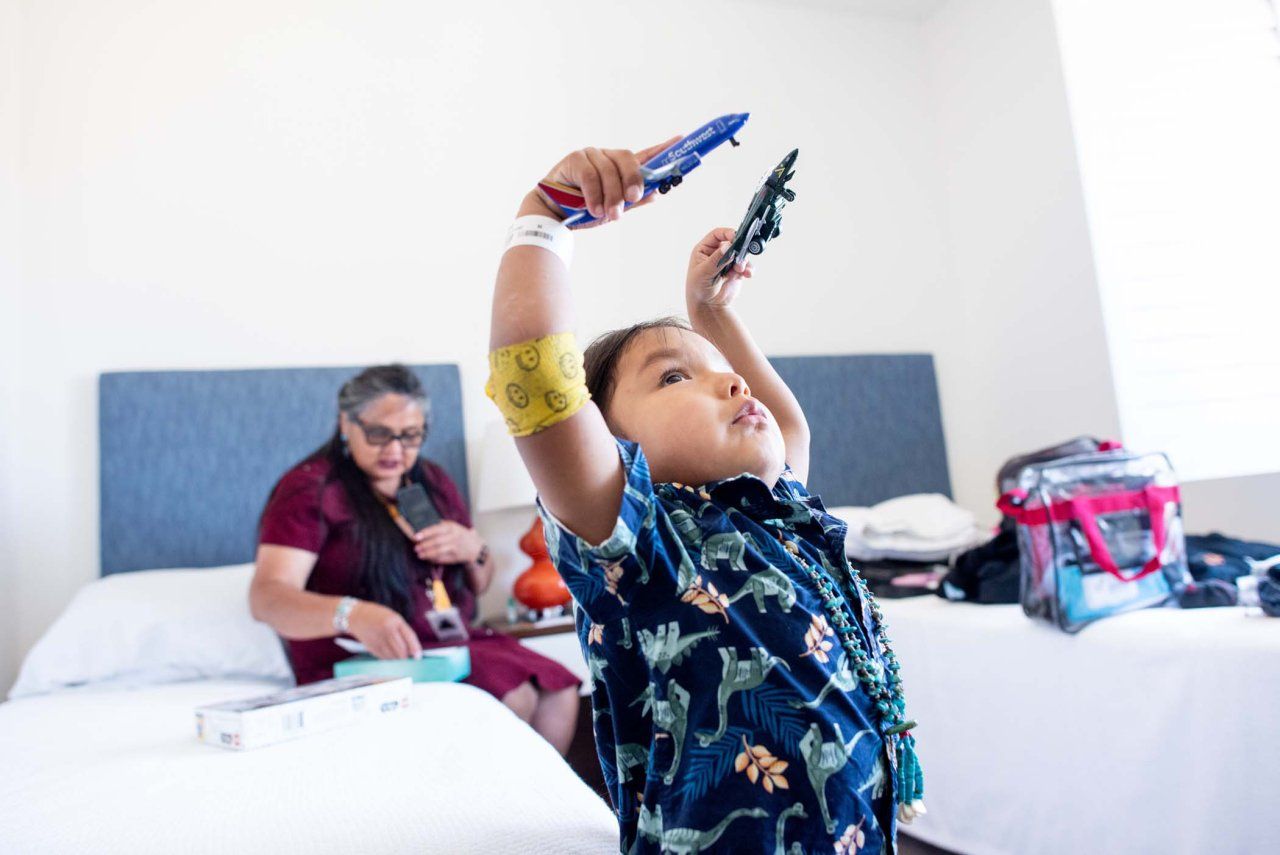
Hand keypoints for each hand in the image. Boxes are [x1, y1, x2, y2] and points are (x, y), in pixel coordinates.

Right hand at [346, 601, 421, 659]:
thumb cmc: (377, 616)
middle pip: (401, 650)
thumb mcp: (392, 617)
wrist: (356, 616)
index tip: (418, 656)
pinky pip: (383, 657)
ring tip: (399, 657)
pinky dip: (388, 659)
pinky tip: (390, 656)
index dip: (415, 648)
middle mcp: (386, 629)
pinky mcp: (371, 647)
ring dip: (397, 659)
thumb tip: (411, 650)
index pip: (409, 636)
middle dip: (406, 657)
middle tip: (409, 659)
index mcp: (394, 620)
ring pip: (392, 656)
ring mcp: (378, 639)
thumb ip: (402, 631)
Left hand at [413, 520, 483, 564]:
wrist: (476, 548)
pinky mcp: (456, 556)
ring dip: (427, 553)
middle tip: (416, 548)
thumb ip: (442, 525)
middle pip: (436, 541)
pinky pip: (442, 558)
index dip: (425, 533)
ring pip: (439, 551)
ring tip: (420, 554)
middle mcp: (454, 537)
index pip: (436, 529)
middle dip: (424, 545)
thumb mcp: (454, 526)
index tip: (416, 536)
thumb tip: (426, 528)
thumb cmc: (462, 535)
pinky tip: (428, 559)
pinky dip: (434, 559)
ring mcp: (456, 547)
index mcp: (453, 527)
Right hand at [536, 136, 680, 225]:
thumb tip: (657, 193)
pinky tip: (594, 209)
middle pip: (628, 159)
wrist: (553, 215)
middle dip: (633, 181)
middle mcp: (607, 157)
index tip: (681, 140)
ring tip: (610, 215)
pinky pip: (590, 175)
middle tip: (632, 200)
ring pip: (608, 171)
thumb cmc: (583, 209)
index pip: (646, 156)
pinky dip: (594, 194)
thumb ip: (633, 201)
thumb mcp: (613, 208)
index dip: (663, 149)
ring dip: (611, 196)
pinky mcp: (574, 159)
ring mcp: (591, 155)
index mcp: (620, 168)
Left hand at [687, 226, 754, 310]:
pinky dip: (748, 269)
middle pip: (732, 243)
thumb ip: (716, 259)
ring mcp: (727, 262)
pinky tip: (747, 274)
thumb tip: (727, 246)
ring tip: (740, 270)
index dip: (727, 233)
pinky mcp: (736, 272)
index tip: (735, 237)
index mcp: (704, 249)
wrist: (707, 306)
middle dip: (738, 249)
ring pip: (741, 254)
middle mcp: (717, 253)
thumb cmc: (698, 288)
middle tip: (740, 256)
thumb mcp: (704, 272)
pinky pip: (746, 266)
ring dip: (743, 261)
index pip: (717, 234)